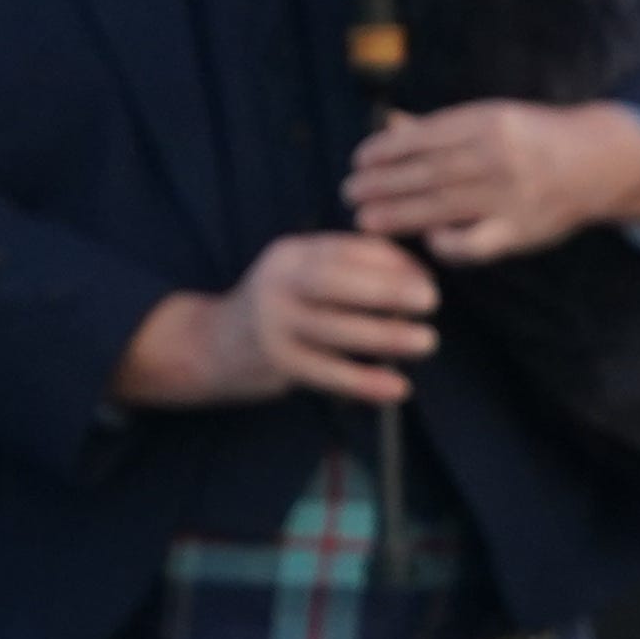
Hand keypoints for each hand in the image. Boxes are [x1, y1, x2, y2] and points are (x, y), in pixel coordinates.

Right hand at [121, 231, 443, 408]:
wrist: (208, 346)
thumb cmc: (277, 308)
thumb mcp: (301, 277)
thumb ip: (348, 272)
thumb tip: (415, 279)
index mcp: (292, 254)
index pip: (347, 249)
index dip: (392, 262)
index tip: (426, 280)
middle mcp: (278, 282)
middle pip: (337, 282)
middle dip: (388, 289)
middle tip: (431, 302)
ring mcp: (274, 324)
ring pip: (336, 330)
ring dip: (386, 336)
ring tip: (426, 343)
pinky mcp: (276, 364)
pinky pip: (328, 374)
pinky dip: (365, 382)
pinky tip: (397, 389)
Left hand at [348, 99, 639, 264]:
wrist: (595, 163)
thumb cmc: (533, 138)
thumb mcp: (492, 118)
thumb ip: (441, 126)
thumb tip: (389, 125)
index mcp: (488, 122)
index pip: (424, 138)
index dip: (387, 151)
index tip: (359, 161)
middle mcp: (496, 157)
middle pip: (427, 173)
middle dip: (383, 184)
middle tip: (350, 193)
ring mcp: (508, 195)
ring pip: (442, 207)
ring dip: (399, 214)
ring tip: (365, 219)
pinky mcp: (519, 230)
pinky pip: (475, 243)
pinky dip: (449, 244)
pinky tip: (426, 242)